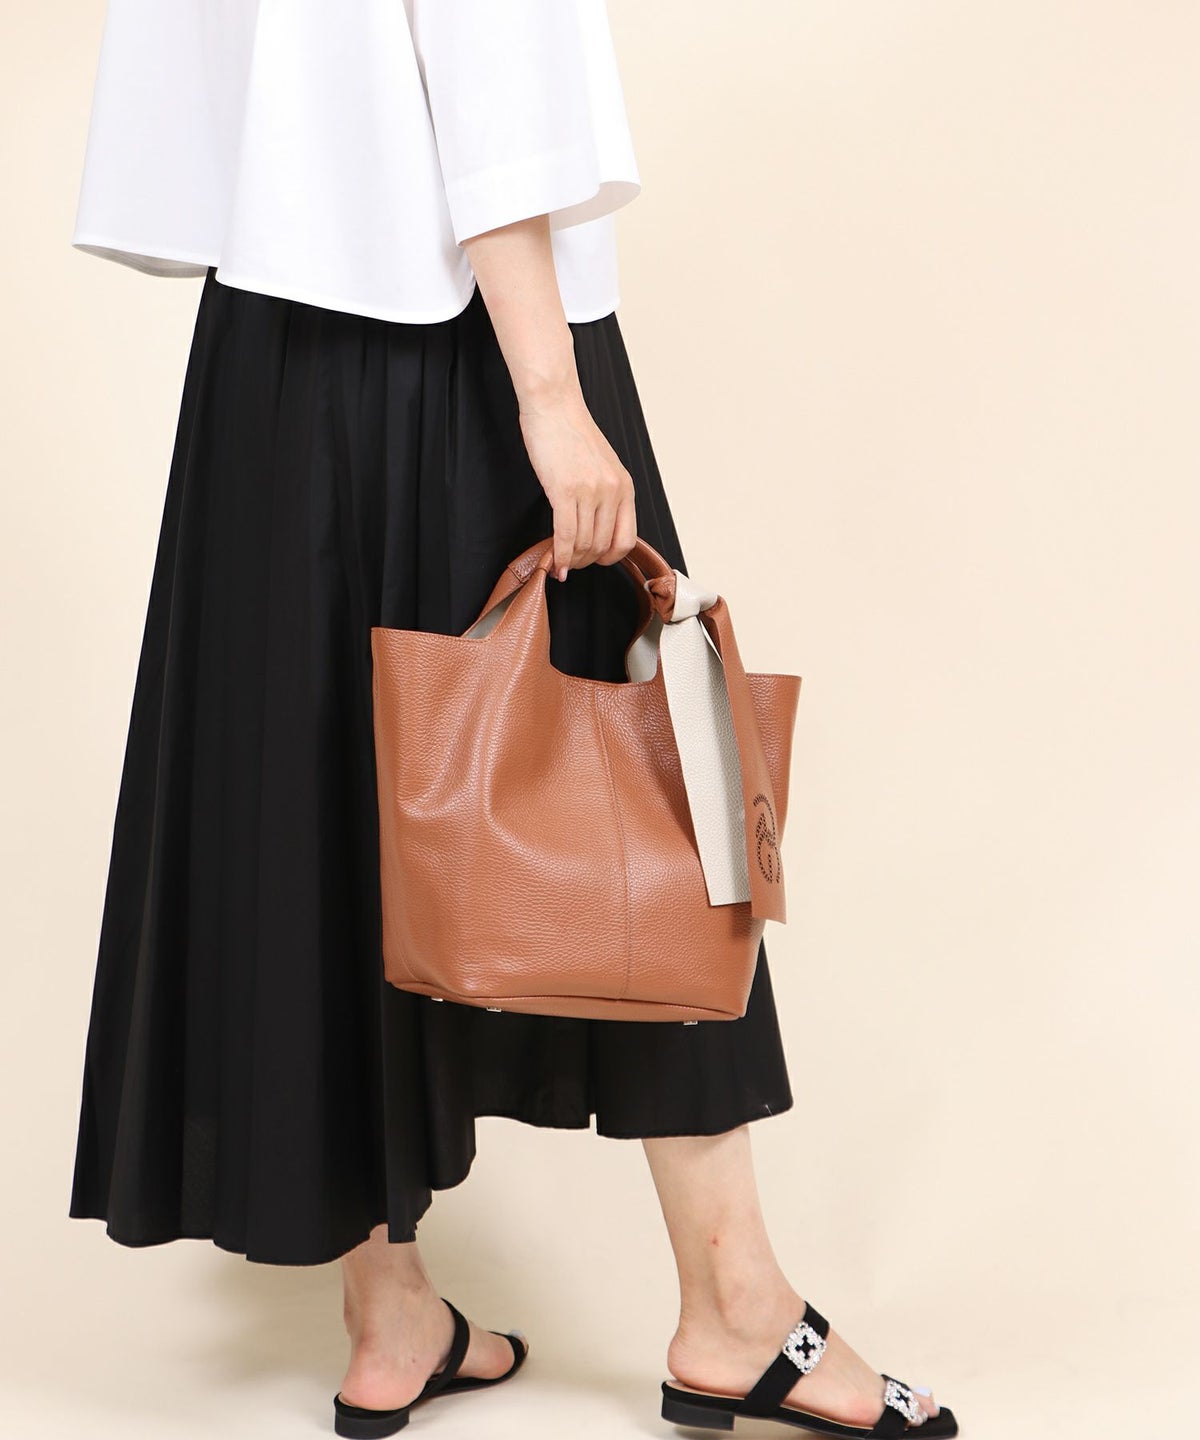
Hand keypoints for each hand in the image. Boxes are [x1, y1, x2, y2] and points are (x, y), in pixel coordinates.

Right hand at [518, 391, 637, 580]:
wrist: (554, 406)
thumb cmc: (572, 434)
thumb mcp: (603, 466)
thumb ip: (605, 495)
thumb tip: (597, 528)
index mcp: (625, 486)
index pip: (627, 539)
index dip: (610, 558)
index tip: (595, 560)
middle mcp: (612, 491)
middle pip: (603, 546)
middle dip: (585, 562)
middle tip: (571, 563)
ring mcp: (590, 491)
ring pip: (584, 544)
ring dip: (571, 560)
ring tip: (560, 561)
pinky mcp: (565, 490)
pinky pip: (565, 535)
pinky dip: (559, 554)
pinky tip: (553, 561)